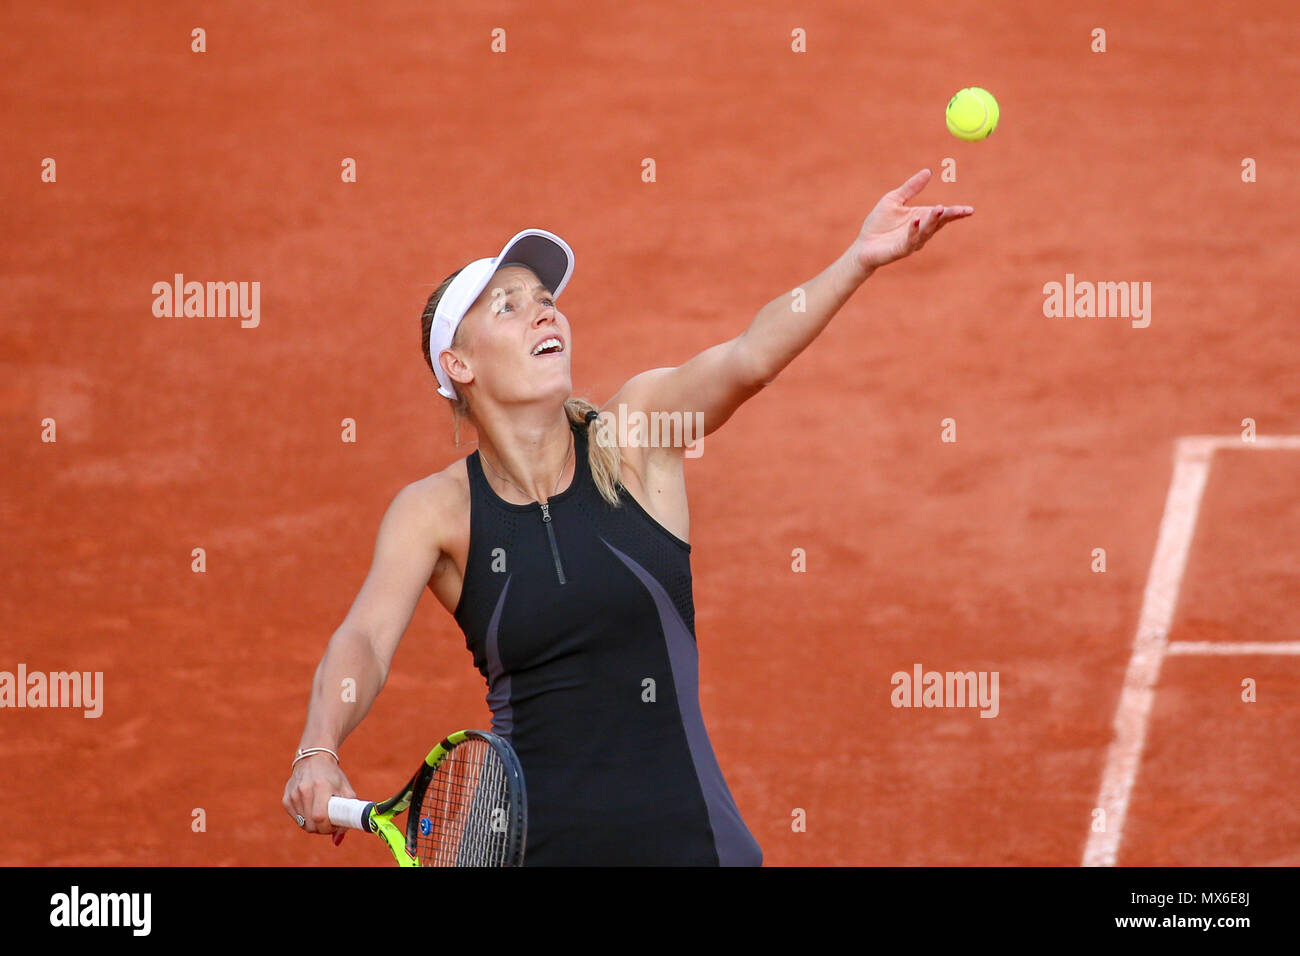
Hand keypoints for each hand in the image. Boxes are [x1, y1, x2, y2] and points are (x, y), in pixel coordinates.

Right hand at [283, 753, 355, 844]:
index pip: (320, 818)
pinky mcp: (286, 799)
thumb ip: (347, 814)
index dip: (328, 828)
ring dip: (314, 825)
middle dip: (322, 829)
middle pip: (311, 825)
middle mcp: (304, 790)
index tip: (335, 826)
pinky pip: (296, 818)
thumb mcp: (346, 790)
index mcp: (321, 786)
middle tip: (329, 822)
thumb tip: (337, 841)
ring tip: (322, 813)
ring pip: (303, 824)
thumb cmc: (333, 776)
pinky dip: (305, 819)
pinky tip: (311, 807)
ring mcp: (293, 795)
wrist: (313, 759)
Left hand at [850, 168, 972, 272]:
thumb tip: (928, 171)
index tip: (970, 210)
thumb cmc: (878, 224)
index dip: (956, 212)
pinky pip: (910, 240)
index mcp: (922, 217)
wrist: (863, 245)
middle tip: (962, 210)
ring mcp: (912, 241)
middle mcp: (921, 230)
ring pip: (927, 231)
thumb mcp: (894, 199)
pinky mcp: (901, 249)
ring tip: (940, 209)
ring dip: (933, 220)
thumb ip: (911, 187)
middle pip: (939, 222)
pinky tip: (915, 220)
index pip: (943, 214)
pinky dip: (914, 230)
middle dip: (950, 216)